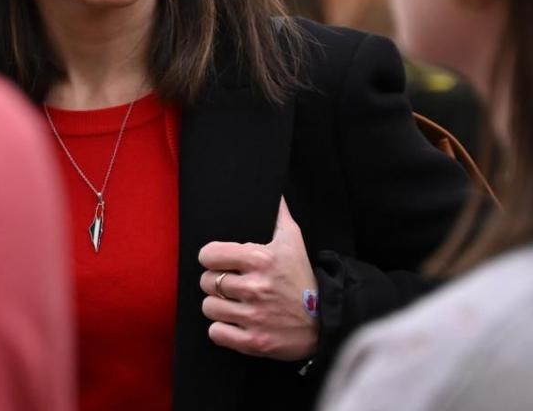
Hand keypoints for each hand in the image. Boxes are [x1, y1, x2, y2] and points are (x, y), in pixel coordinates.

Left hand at [198, 196, 319, 361]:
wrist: (325, 320)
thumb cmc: (303, 278)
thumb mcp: (293, 241)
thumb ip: (278, 214)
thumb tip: (274, 191)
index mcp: (261, 259)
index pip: (210, 254)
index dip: (210, 258)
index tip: (217, 261)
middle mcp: (256, 287)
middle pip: (207, 281)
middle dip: (214, 282)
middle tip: (228, 284)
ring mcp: (254, 316)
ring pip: (209, 307)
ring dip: (217, 306)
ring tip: (231, 303)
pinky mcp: (254, 341)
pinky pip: (216, 333)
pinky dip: (221, 330)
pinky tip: (234, 323)